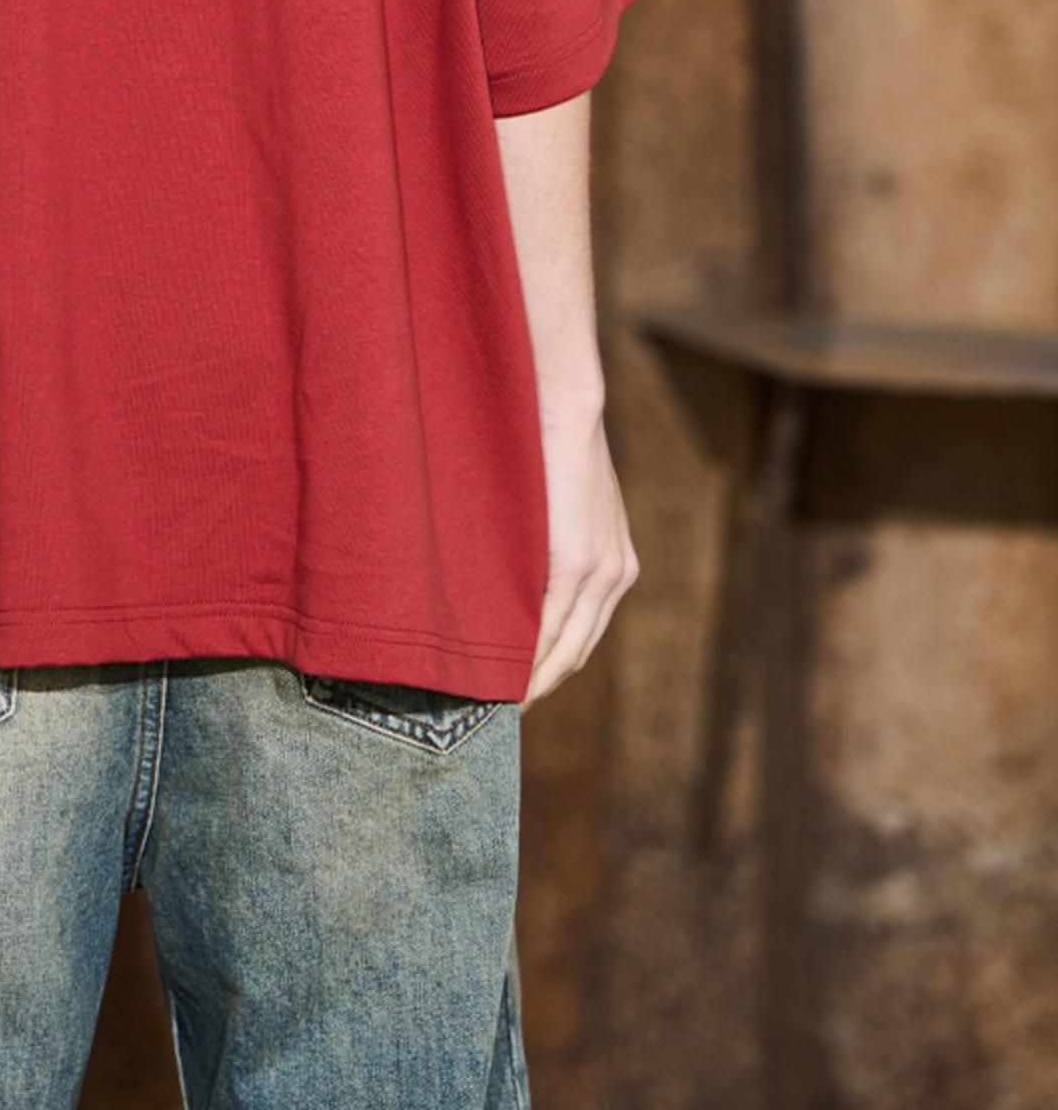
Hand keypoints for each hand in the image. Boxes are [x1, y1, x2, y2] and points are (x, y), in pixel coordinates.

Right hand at [521, 403, 638, 707]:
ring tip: (492, 704)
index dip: (551, 665)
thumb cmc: (547, 441)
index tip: (518, 687)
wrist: (564, 400)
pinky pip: (547, 627)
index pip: (584, 633)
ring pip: (564, 650)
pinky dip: (523, 657)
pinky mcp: (576, 562)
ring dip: (531, 682)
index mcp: (616, 563)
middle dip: (540, 685)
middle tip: (499, 710)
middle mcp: (616, 575)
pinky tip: (496, 675)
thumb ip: (548, 537)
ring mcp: (600, 572)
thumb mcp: (560, 499)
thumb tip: (511, 568)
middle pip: (577, 653)